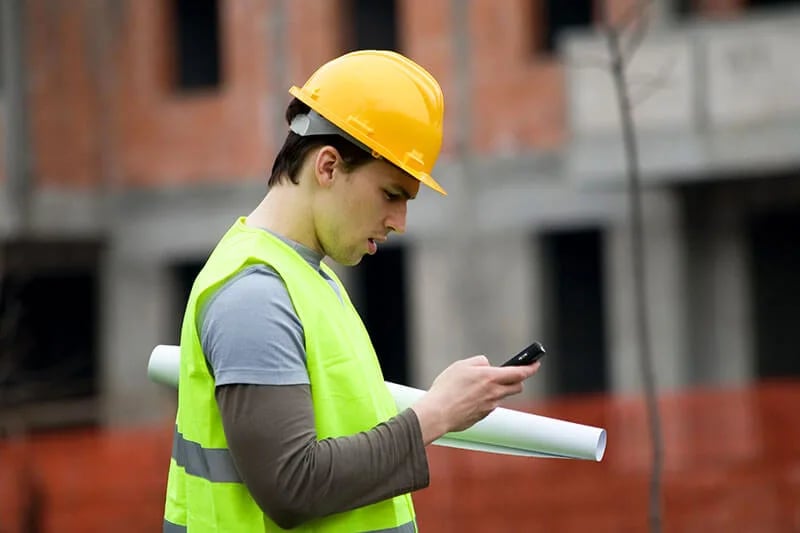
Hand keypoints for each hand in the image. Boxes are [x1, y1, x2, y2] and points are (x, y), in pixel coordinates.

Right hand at [411, 355, 539, 444]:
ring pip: (502, 396)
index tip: (536, 364)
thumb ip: (479, 362)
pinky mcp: (483, 416)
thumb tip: (488, 365)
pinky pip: (490, 406)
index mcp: (490, 377)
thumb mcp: (461, 365)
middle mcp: (494, 393)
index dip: (531, 367)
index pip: (519, 372)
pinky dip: (485, 400)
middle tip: (509, 375)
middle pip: (517, 387)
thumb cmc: (447, 388)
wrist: (438, 413)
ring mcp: (490, 407)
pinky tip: (469, 399)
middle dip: (517, 380)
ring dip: (497, 390)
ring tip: (479, 387)